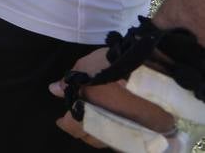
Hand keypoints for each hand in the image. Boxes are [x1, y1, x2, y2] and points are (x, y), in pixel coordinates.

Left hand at [51, 47, 175, 144]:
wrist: (152, 68)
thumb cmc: (113, 66)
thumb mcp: (86, 66)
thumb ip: (69, 81)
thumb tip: (54, 90)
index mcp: (90, 112)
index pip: (73, 126)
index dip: (65, 123)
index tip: (60, 120)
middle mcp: (108, 126)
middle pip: (93, 137)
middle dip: (83, 131)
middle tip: (78, 120)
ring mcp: (128, 131)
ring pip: (109, 140)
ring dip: (100, 133)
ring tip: (95, 121)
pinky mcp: (145, 131)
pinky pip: (126, 138)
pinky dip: (118, 133)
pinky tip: (115, 123)